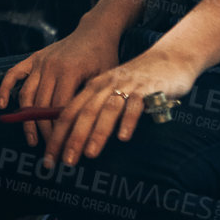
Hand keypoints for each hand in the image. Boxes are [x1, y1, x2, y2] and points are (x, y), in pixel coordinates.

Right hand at [0, 20, 120, 154]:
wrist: (95, 31)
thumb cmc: (104, 58)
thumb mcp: (105, 79)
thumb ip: (91, 101)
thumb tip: (86, 132)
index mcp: (70, 71)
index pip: (60, 109)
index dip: (61, 131)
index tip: (64, 150)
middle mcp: (51, 66)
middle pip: (42, 106)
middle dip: (45, 132)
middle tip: (49, 153)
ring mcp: (40, 62)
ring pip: (27, 96)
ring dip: (27, 121)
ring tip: (32, 141)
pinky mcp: (33, 58)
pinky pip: (14, 74)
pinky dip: (5, 89)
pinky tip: (3, 106)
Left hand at [40, 47, 199, 169]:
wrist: (169, 58)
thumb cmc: (137, 81)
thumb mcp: (111, 91)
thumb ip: (96, 109)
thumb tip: (76, 140)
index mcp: (93, 87)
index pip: (68, 112)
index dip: (57, 135)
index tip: (50, 158)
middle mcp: (106, 85)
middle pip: (84, 113)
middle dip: (72, 138)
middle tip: (65, 162)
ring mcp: (126, 86)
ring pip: (107, 110)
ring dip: (97, 132)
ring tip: (89, 154)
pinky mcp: (147, 89)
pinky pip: (136, 106)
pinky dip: (128, 121)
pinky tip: (123, 137)